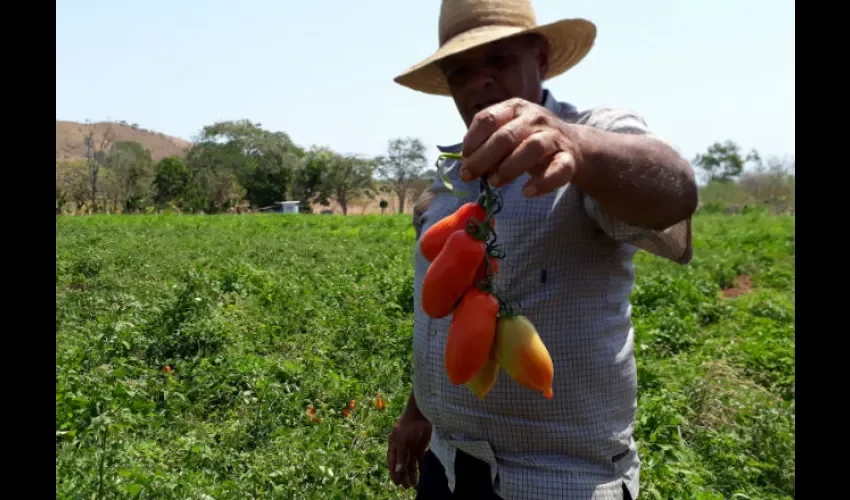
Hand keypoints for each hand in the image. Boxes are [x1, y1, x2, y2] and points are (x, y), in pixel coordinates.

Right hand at [387, 408, 431, 488]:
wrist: (421, 414)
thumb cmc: (408, 425)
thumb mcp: (402, 440)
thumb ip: (401, 456)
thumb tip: (398, 470)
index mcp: (393, 445)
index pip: (392, 461)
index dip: (393, 472)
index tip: (396, 482)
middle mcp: (401, 449)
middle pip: (401, 465)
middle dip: (402, 476)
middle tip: (405, 486)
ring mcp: (410, 449)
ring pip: (409, 465)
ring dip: (410, 475)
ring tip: (412, 485)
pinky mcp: (420, 449)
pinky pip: (417, 462)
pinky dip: (417, 469)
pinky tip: (418, 477)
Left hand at [459, 97, 582, 196]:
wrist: (573, 145)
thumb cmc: (529, 139)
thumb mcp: (507, 133)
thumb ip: (487, 143)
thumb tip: (468, 161)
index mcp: (514, 108)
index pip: (488, 118)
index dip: (473, 139)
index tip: (464, 157)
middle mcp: (535, 118)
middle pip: (506, 136)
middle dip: (483, 158)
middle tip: (469, 175)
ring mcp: (553, 137)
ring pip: (532, 148)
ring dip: (509, 168)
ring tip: (494, 182)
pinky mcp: (569, 158)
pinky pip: (558, 170)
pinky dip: (542, 183)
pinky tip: (527, 192)